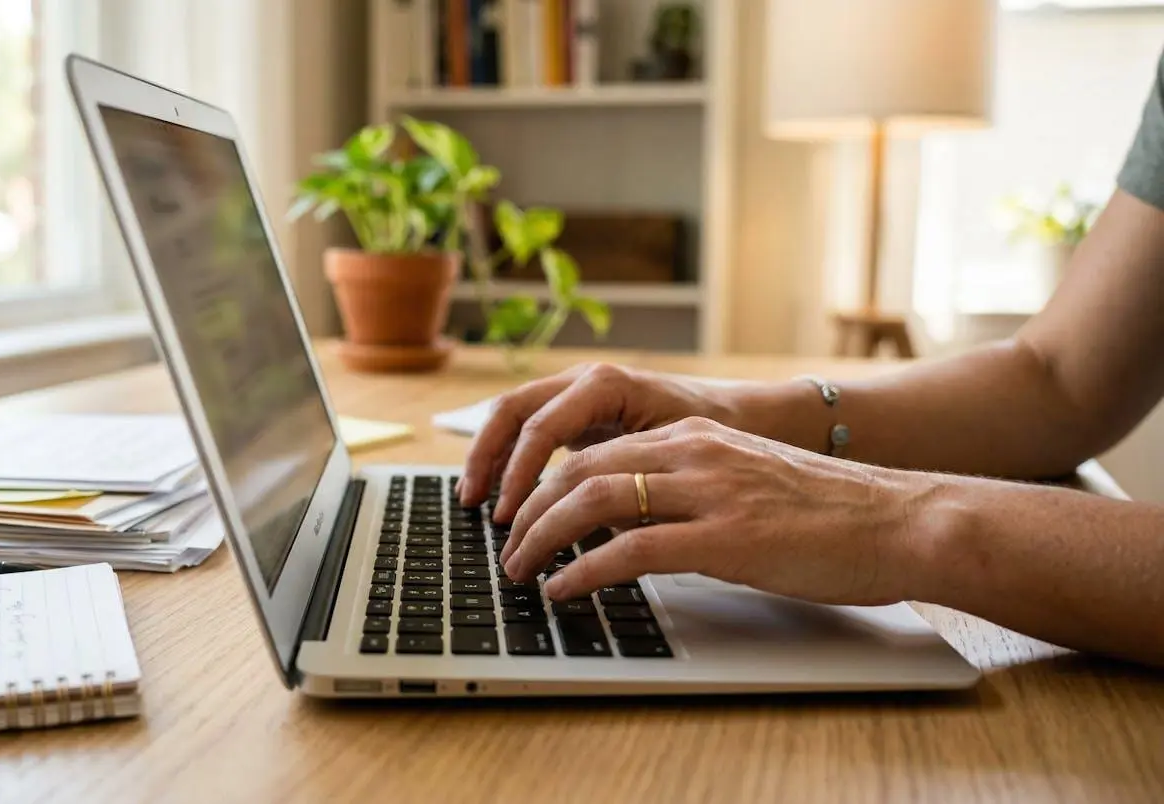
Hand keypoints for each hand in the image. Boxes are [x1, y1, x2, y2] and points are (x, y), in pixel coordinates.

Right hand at [458, 363, 738, 519]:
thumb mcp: (673, 460)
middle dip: (486, 458)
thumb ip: (625, 485)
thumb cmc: (720, 437)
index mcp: (605, 385)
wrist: (750, 416)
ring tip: (474, 502)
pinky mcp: (579, 412)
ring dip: (489, 456)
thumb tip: (585, 526)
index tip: (511, 516)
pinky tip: (502, 493)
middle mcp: (585, 380)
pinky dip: (509, 457)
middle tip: (474, 505)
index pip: (541, 427)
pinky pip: (530, 428)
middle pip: (512, 410)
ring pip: (513, 415)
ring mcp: (578, 392)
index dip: (519, 474)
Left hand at [498, 417, 939, 605]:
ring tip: (520, 570)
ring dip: (543, 538)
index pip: (595, 450)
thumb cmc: (832, 511)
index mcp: (695, 437)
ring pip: (593, 500)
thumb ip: (692, 489)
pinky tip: (564, 588)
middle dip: (529, 510)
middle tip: (507, 545)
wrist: (901, 519)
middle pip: (580, 470)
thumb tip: (637, 524)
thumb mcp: (748, 480)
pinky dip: (584, 569)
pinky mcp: (726, 537)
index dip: (546, 483)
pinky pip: (631, 549)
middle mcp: (693, 452)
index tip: (521, 512)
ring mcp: (709, 491)